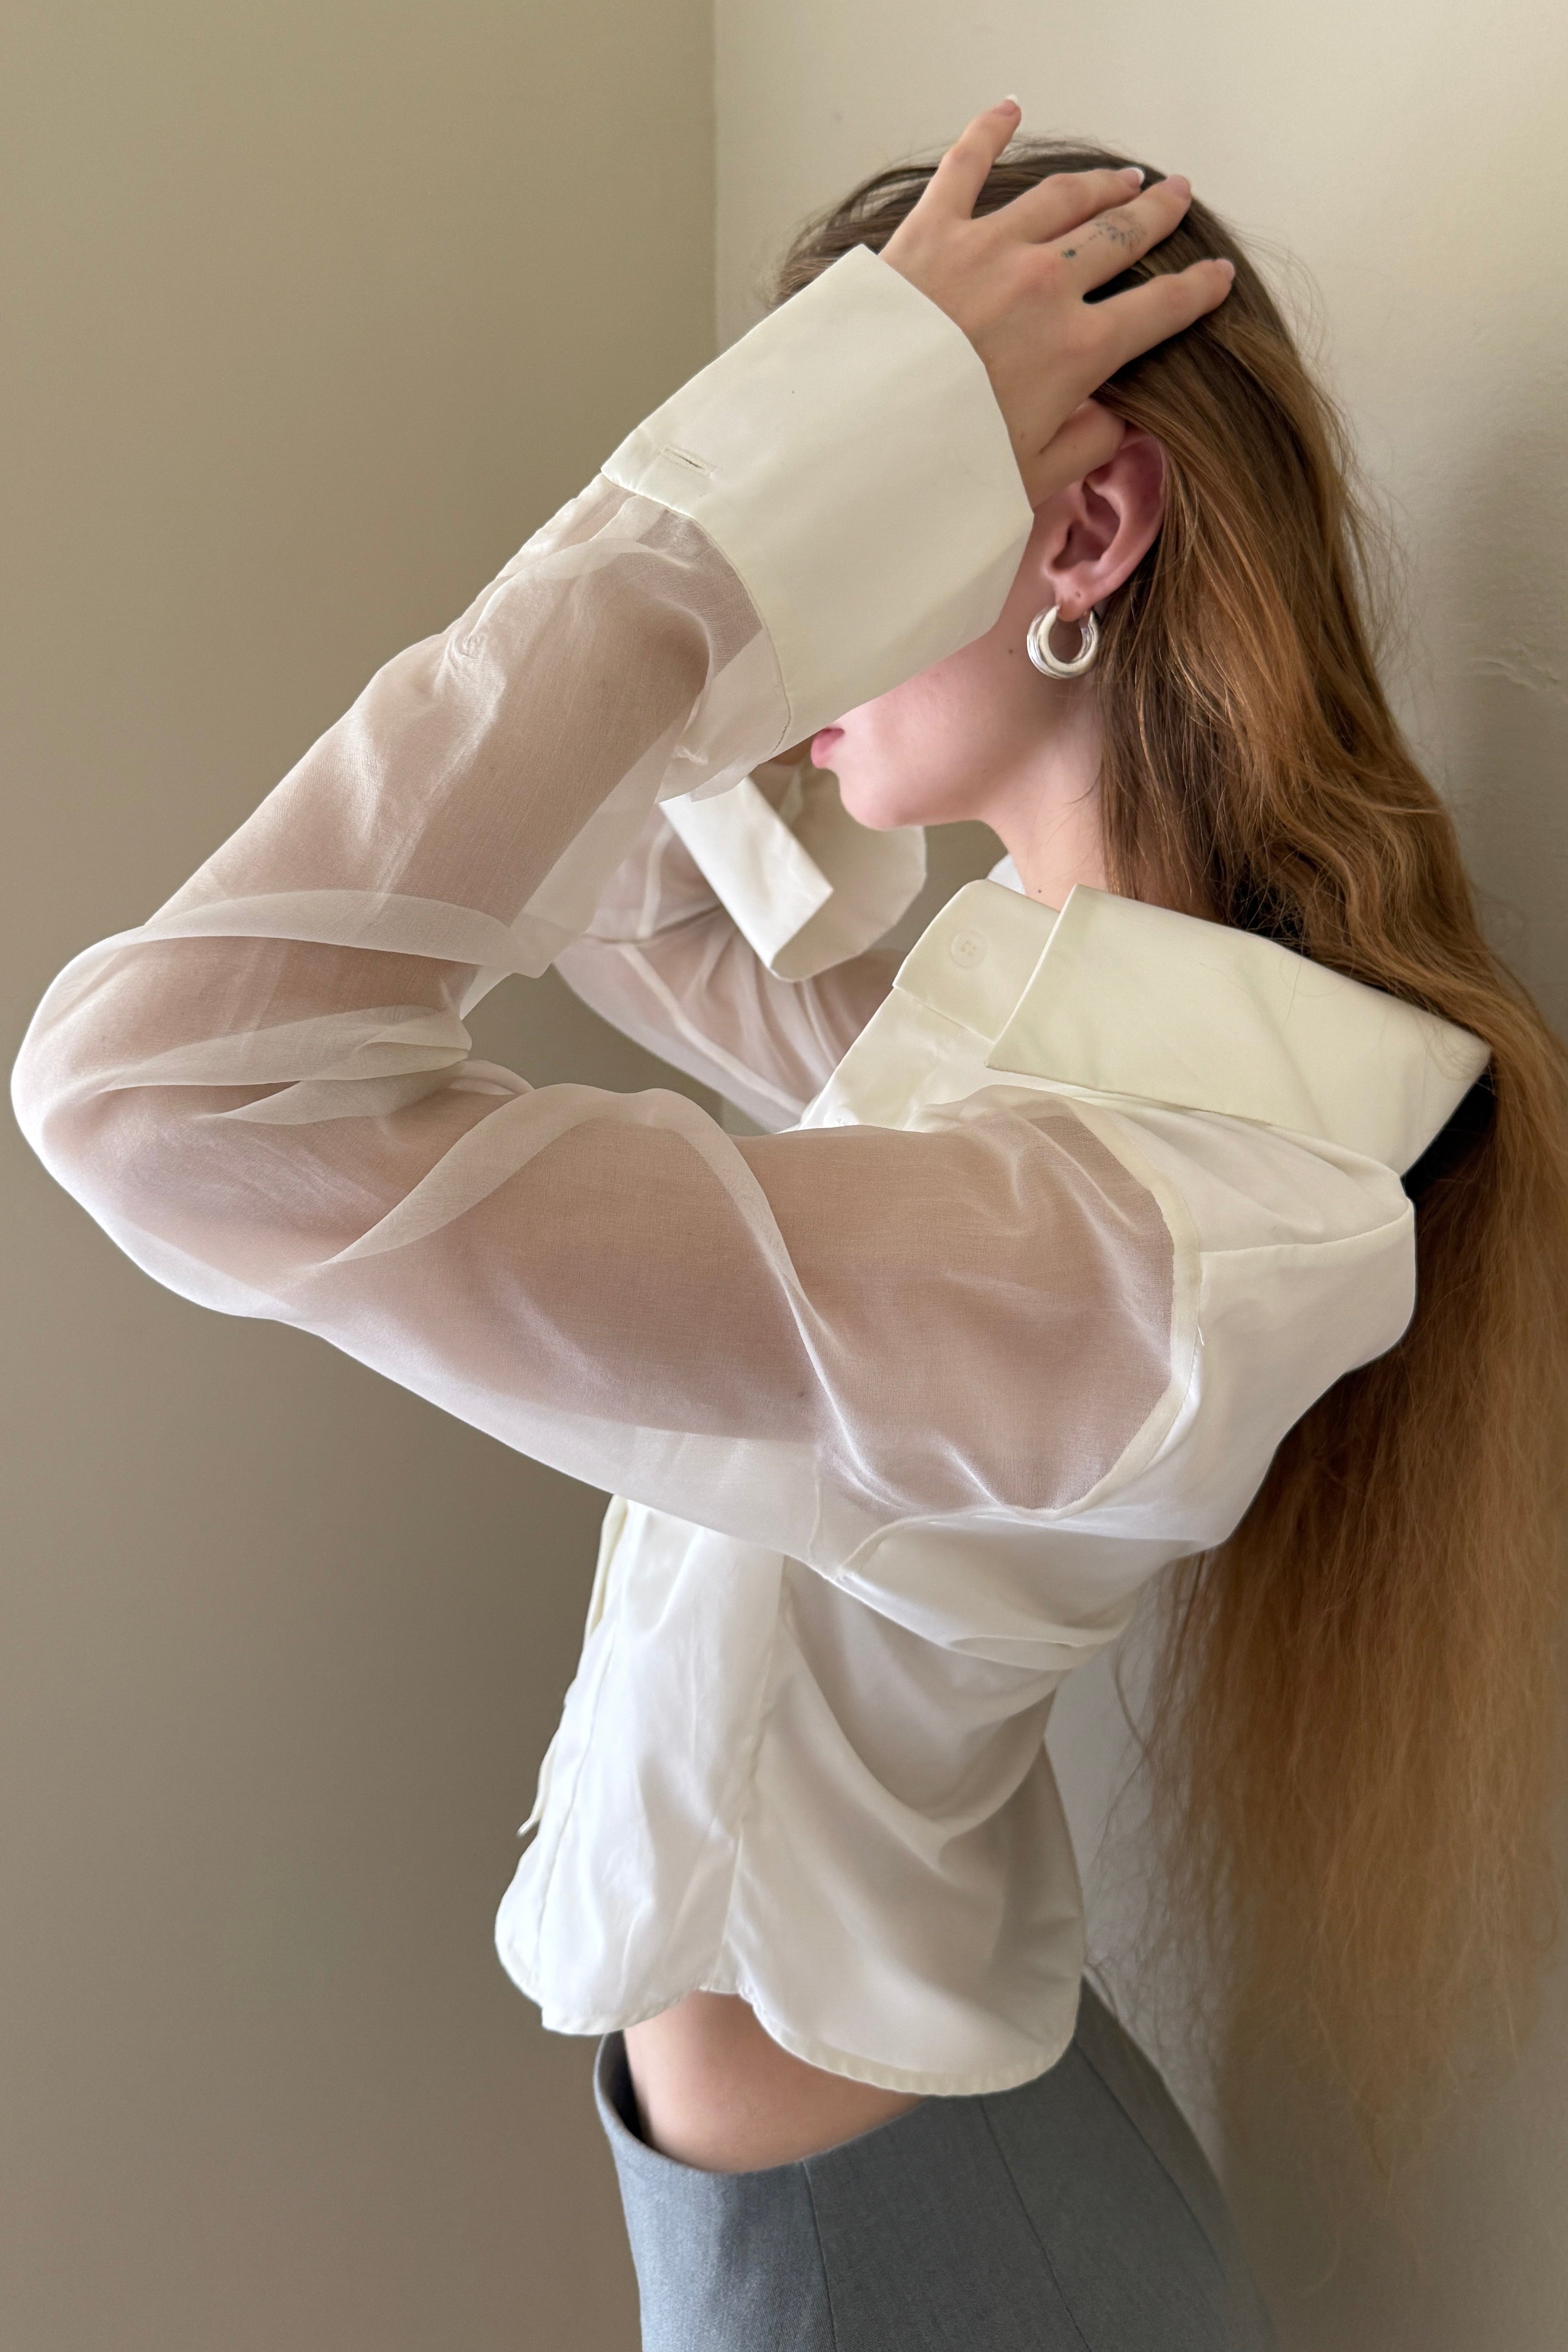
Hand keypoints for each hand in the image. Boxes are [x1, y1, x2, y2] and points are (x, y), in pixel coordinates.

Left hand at [882, 102, 1233, 504]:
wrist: (859, 441)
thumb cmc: (945, 469)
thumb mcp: (1034, 477)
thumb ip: (1088, 444)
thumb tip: (1118, 421)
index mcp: (1078, 350)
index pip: (1161, 310)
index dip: (1197, 292)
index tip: (1218, 277)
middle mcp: (1044, 286)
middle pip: (1120, 237)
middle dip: (1157, 216)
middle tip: (1177, 198)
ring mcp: (989, 248)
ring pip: (1064, 198)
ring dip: (1100, 183)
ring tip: (1125, 175)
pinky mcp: (931, 230)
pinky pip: (966, 165)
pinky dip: (990, 131)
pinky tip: (1010, 109)